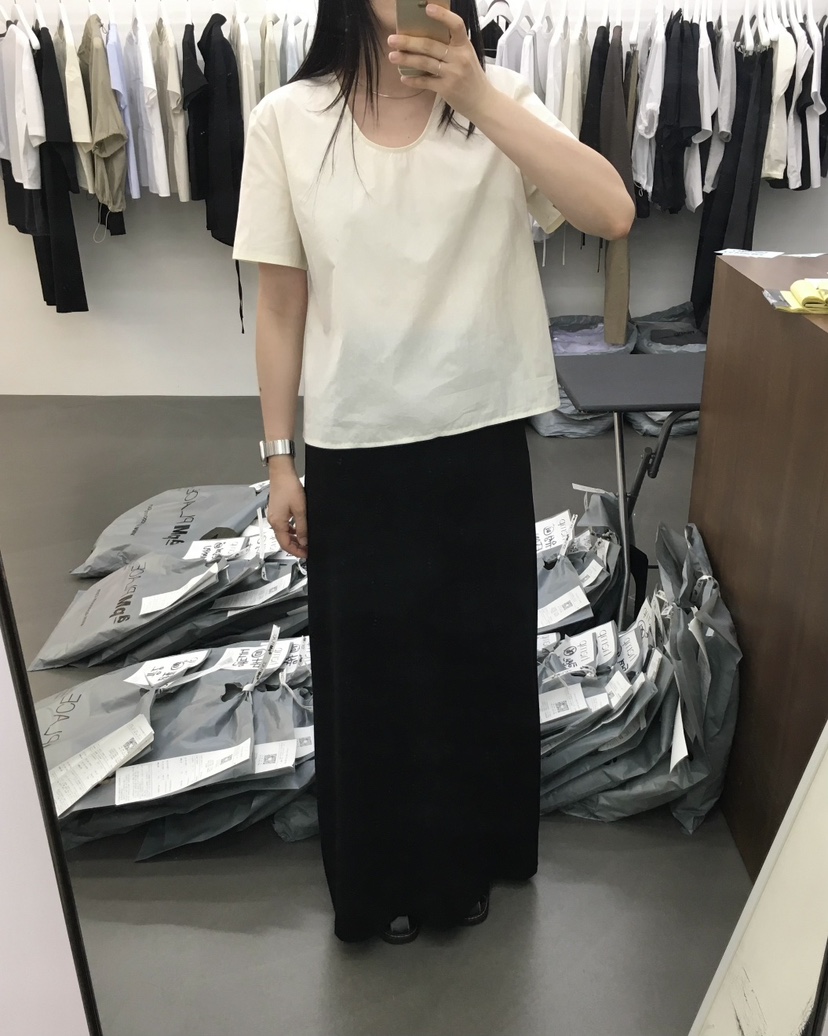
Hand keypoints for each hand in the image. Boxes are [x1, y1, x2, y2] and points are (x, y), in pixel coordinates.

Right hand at [267, 463, 307, 559]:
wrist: (282, 473)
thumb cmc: (288, 487)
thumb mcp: (300, 510)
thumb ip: (302, 528)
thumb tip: (304, 541)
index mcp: (277, 523)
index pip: (285, 545)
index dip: (296, 552)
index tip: (306, 554)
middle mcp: (273, 521)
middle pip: (284, 541)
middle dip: (296, 547)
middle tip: (307, 550)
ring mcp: (274, 516)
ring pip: (284, 533)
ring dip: (295, 539)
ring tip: (305, 541)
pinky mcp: (277, 511)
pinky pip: (284, 526)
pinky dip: (292, 530)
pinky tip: (300, 529)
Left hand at [387, 4, 491, 122]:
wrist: (482, 102)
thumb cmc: (471, 77)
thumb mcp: (467, 57)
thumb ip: (451, 47)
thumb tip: (425, 37)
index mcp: (465, 46)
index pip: (456, 25)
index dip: (442, 15)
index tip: (427, 8)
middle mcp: (459, 58)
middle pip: (430, 45)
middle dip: (408, 41)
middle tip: (392, 39)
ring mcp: (453, 74)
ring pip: (425, 62)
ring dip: (406, 59)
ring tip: (392, 56)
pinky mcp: (447, 89)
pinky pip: (426, 82)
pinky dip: (413, 80)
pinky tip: (403, 77)